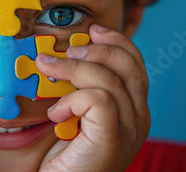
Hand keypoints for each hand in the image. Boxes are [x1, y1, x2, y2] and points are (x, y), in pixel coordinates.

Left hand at [37, 24, 150, 171]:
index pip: (134, 62)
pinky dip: (72, 99)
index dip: (115, 40)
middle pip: (128, 64)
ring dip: (71, 69)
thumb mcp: (75, 112)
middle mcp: (139, 117)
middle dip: (95, 50)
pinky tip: (57, 114)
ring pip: (109, 79)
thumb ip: (80, 87)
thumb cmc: (64, 154)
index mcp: (133, 108)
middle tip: (65, 52)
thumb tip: (66, 53)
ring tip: (46, 71)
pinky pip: (98, 99)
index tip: (91, 31)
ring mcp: (129, 129)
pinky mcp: (112, 138)